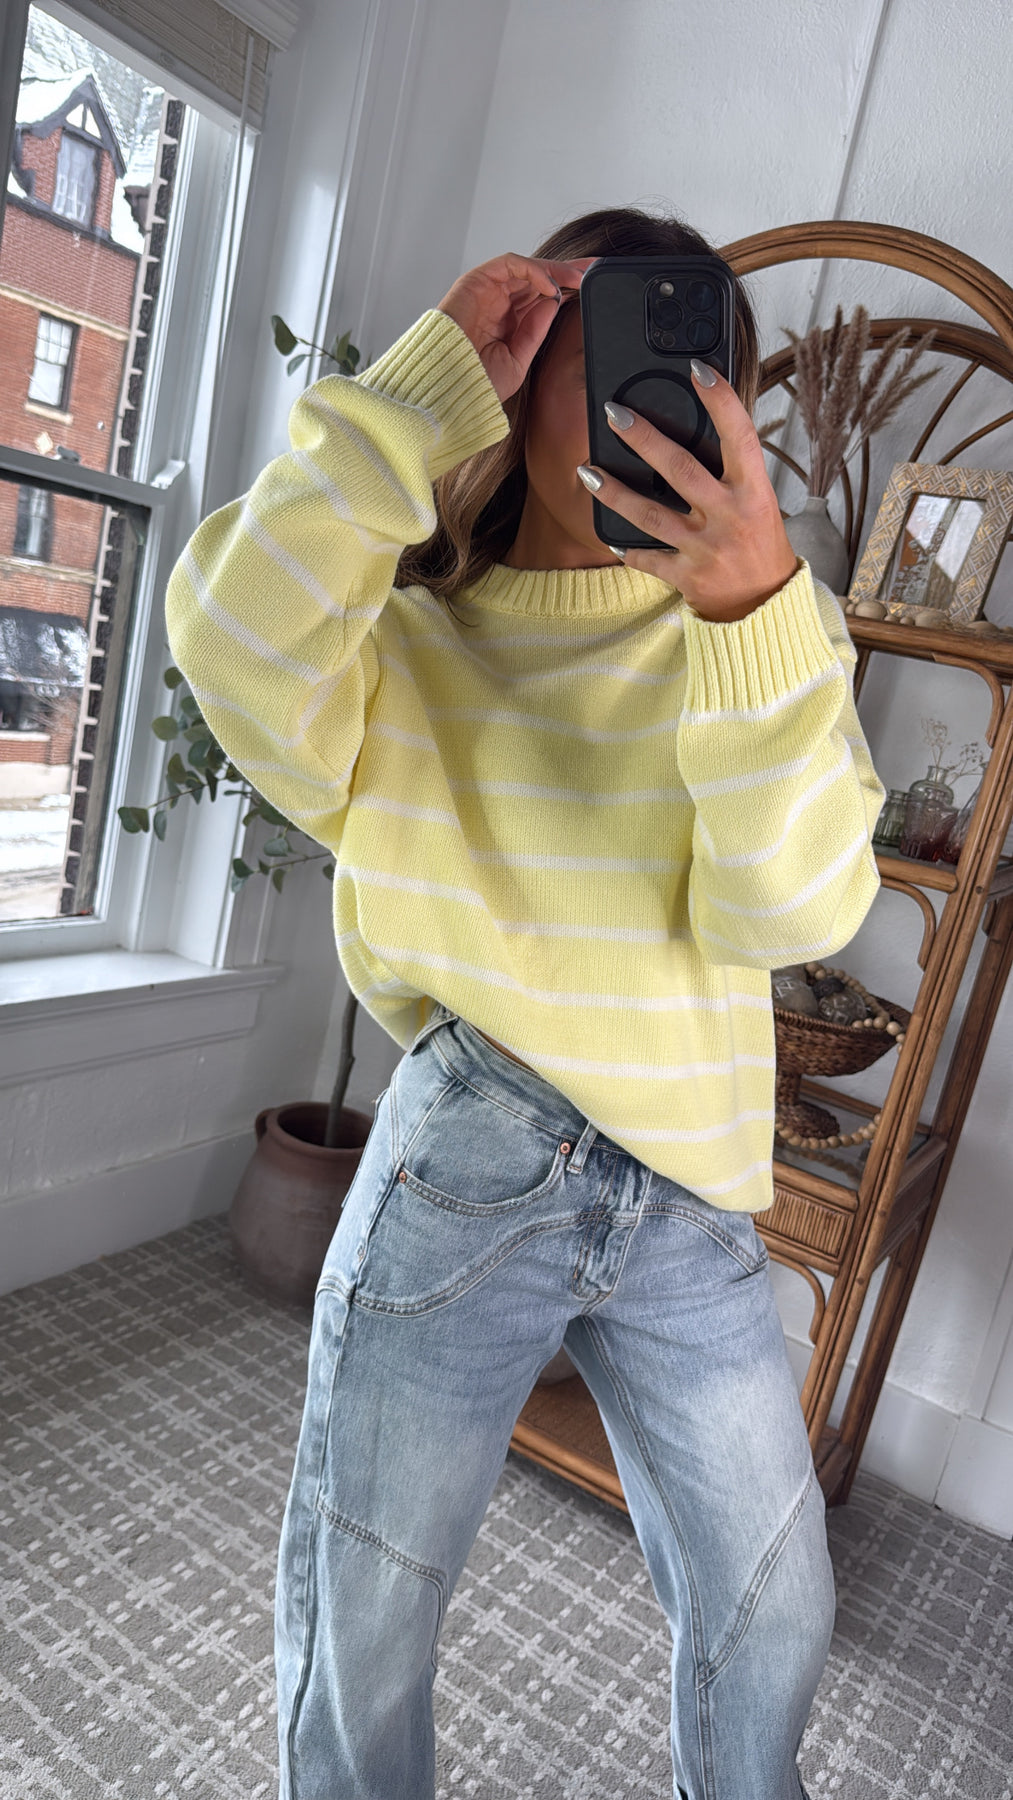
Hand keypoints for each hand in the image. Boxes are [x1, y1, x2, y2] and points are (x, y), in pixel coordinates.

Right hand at [437, 253, 596, 403]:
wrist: (448, 387)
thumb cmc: (475, 381)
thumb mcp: (519, 359)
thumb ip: (536, 330)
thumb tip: (554, 302)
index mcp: (508, 321)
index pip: (541, 296)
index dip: (567, 288)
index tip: (592, 287)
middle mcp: (498, 302)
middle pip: (538, 277)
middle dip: (568, 273)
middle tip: (594, 270)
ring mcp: (486, 290)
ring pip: (527, 268)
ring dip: (555, 269)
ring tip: (578, 277)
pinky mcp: (475, 280)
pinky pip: (509, 264)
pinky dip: (533, 270)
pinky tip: (551, 284)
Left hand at [584, 366, 799, 620]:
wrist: (766, 606)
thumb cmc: (760, 544)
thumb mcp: (759, 502)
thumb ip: (732, 472)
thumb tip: (699, 428)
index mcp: (754, 490)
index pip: (739, 435)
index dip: (720, 400)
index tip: (697, 369)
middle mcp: (730, 516)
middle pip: (680, 469)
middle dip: (644, 438)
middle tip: (614, 413)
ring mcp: (706, 548)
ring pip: (650, 515)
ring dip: (614, 492)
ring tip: (586, 471)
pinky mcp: (688, 576)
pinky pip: (648, 558)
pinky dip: (627, 548)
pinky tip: (608, 534)